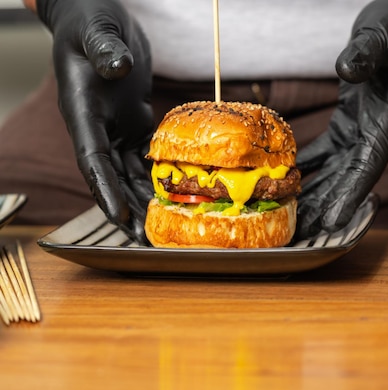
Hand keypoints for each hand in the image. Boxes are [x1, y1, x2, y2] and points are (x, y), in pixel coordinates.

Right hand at [36, 0, 153, 241]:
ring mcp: (115, 127)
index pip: (91, 158)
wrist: (97, 14)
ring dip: (145, 198)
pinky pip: (144, 156)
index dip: (104, 189)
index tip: (119, 216)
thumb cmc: (91, 20)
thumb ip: (105, 51)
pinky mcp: (133, 123)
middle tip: (146, 238)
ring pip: (129, 172)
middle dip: (129, 208)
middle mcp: (97, 127)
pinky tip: (174, 193)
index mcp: (82, 112)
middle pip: (112, 177)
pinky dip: (157, 175)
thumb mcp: (96, 31)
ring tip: (162, 226)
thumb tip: (119, 67)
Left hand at [295, 0, 387, 238]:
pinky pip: (328, 152)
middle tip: (299, 231)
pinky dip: (310, 166)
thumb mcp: (382, 36)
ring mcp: (367, 131)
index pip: (370, 169)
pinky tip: (289, 179)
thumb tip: (347, 68)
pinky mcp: (352, 123)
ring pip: (338, 172)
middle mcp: (382, 135)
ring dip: (316, 192)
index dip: (350, 197)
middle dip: (326, 205)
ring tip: (291, 214)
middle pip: (351, 179)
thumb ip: (366, 53)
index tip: (332, 222)